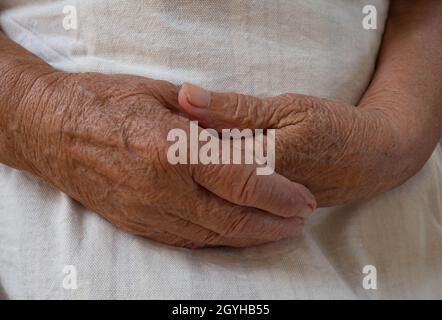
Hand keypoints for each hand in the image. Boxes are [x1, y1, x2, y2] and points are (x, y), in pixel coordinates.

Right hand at [8, 70, 315, 247]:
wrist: (50, 131)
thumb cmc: (103, 103)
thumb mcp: (159, 95)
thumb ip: (203, 117)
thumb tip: (237, 129)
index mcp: (172, 150)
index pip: (242, 180)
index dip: (280, 192)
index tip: (302, 198)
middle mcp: (163, 190)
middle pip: (234, 218)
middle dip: (275, 222)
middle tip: (300, 218)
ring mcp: (149, 213)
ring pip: (214, 237)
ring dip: (252, 236)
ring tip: (279, 229)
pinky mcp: (139, 225)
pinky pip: (189, 241)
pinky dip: (221, 241)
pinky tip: (238, 235)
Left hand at [177, 83, 416, 206]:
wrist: (373, 159)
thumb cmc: (334, 128)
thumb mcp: (287, 107)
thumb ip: (234, 108)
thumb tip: (186, 96)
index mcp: (267, 161)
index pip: (206, 157)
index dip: (180, 144)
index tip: (164, 130)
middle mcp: (262, 195)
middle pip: (207, 183)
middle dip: (182, 168)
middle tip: (167, 151)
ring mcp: (266, 210)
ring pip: (217, 199)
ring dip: (195, 183)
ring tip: (180, 168)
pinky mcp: (269, 216)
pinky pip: (232, 207)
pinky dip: (214, 193)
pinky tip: (200, 183)